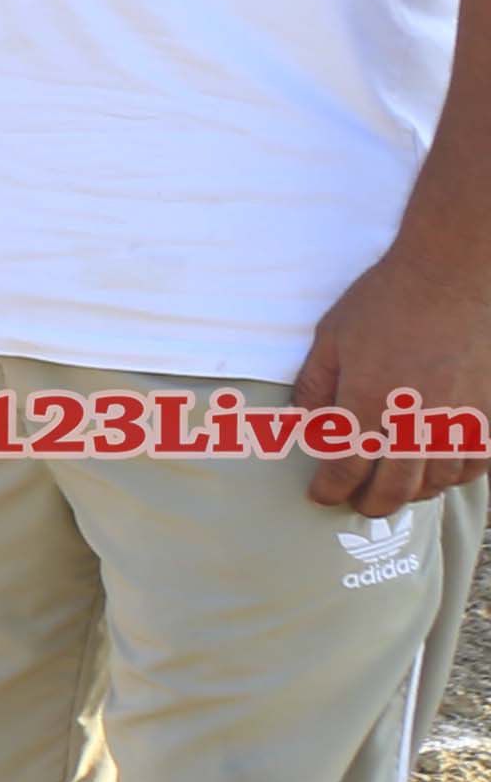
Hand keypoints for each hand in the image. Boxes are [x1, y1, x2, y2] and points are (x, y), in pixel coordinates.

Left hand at [287, 238, 490, 513]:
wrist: (453, 277)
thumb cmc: (387, 302)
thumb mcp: (331, 338)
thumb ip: (315, 387)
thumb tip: (309, 427)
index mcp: (369, 403)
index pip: (346, 469)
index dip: (330, 490)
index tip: (321, 496)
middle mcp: (415, 421)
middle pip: (393, 488)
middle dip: (370, 504)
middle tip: (357, 504)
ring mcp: (459, 420)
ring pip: (436, 482)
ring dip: (412, 493)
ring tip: (396, 490)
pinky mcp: (489, 413)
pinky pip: (474, 464)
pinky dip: (453, 477)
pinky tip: (438, 472)